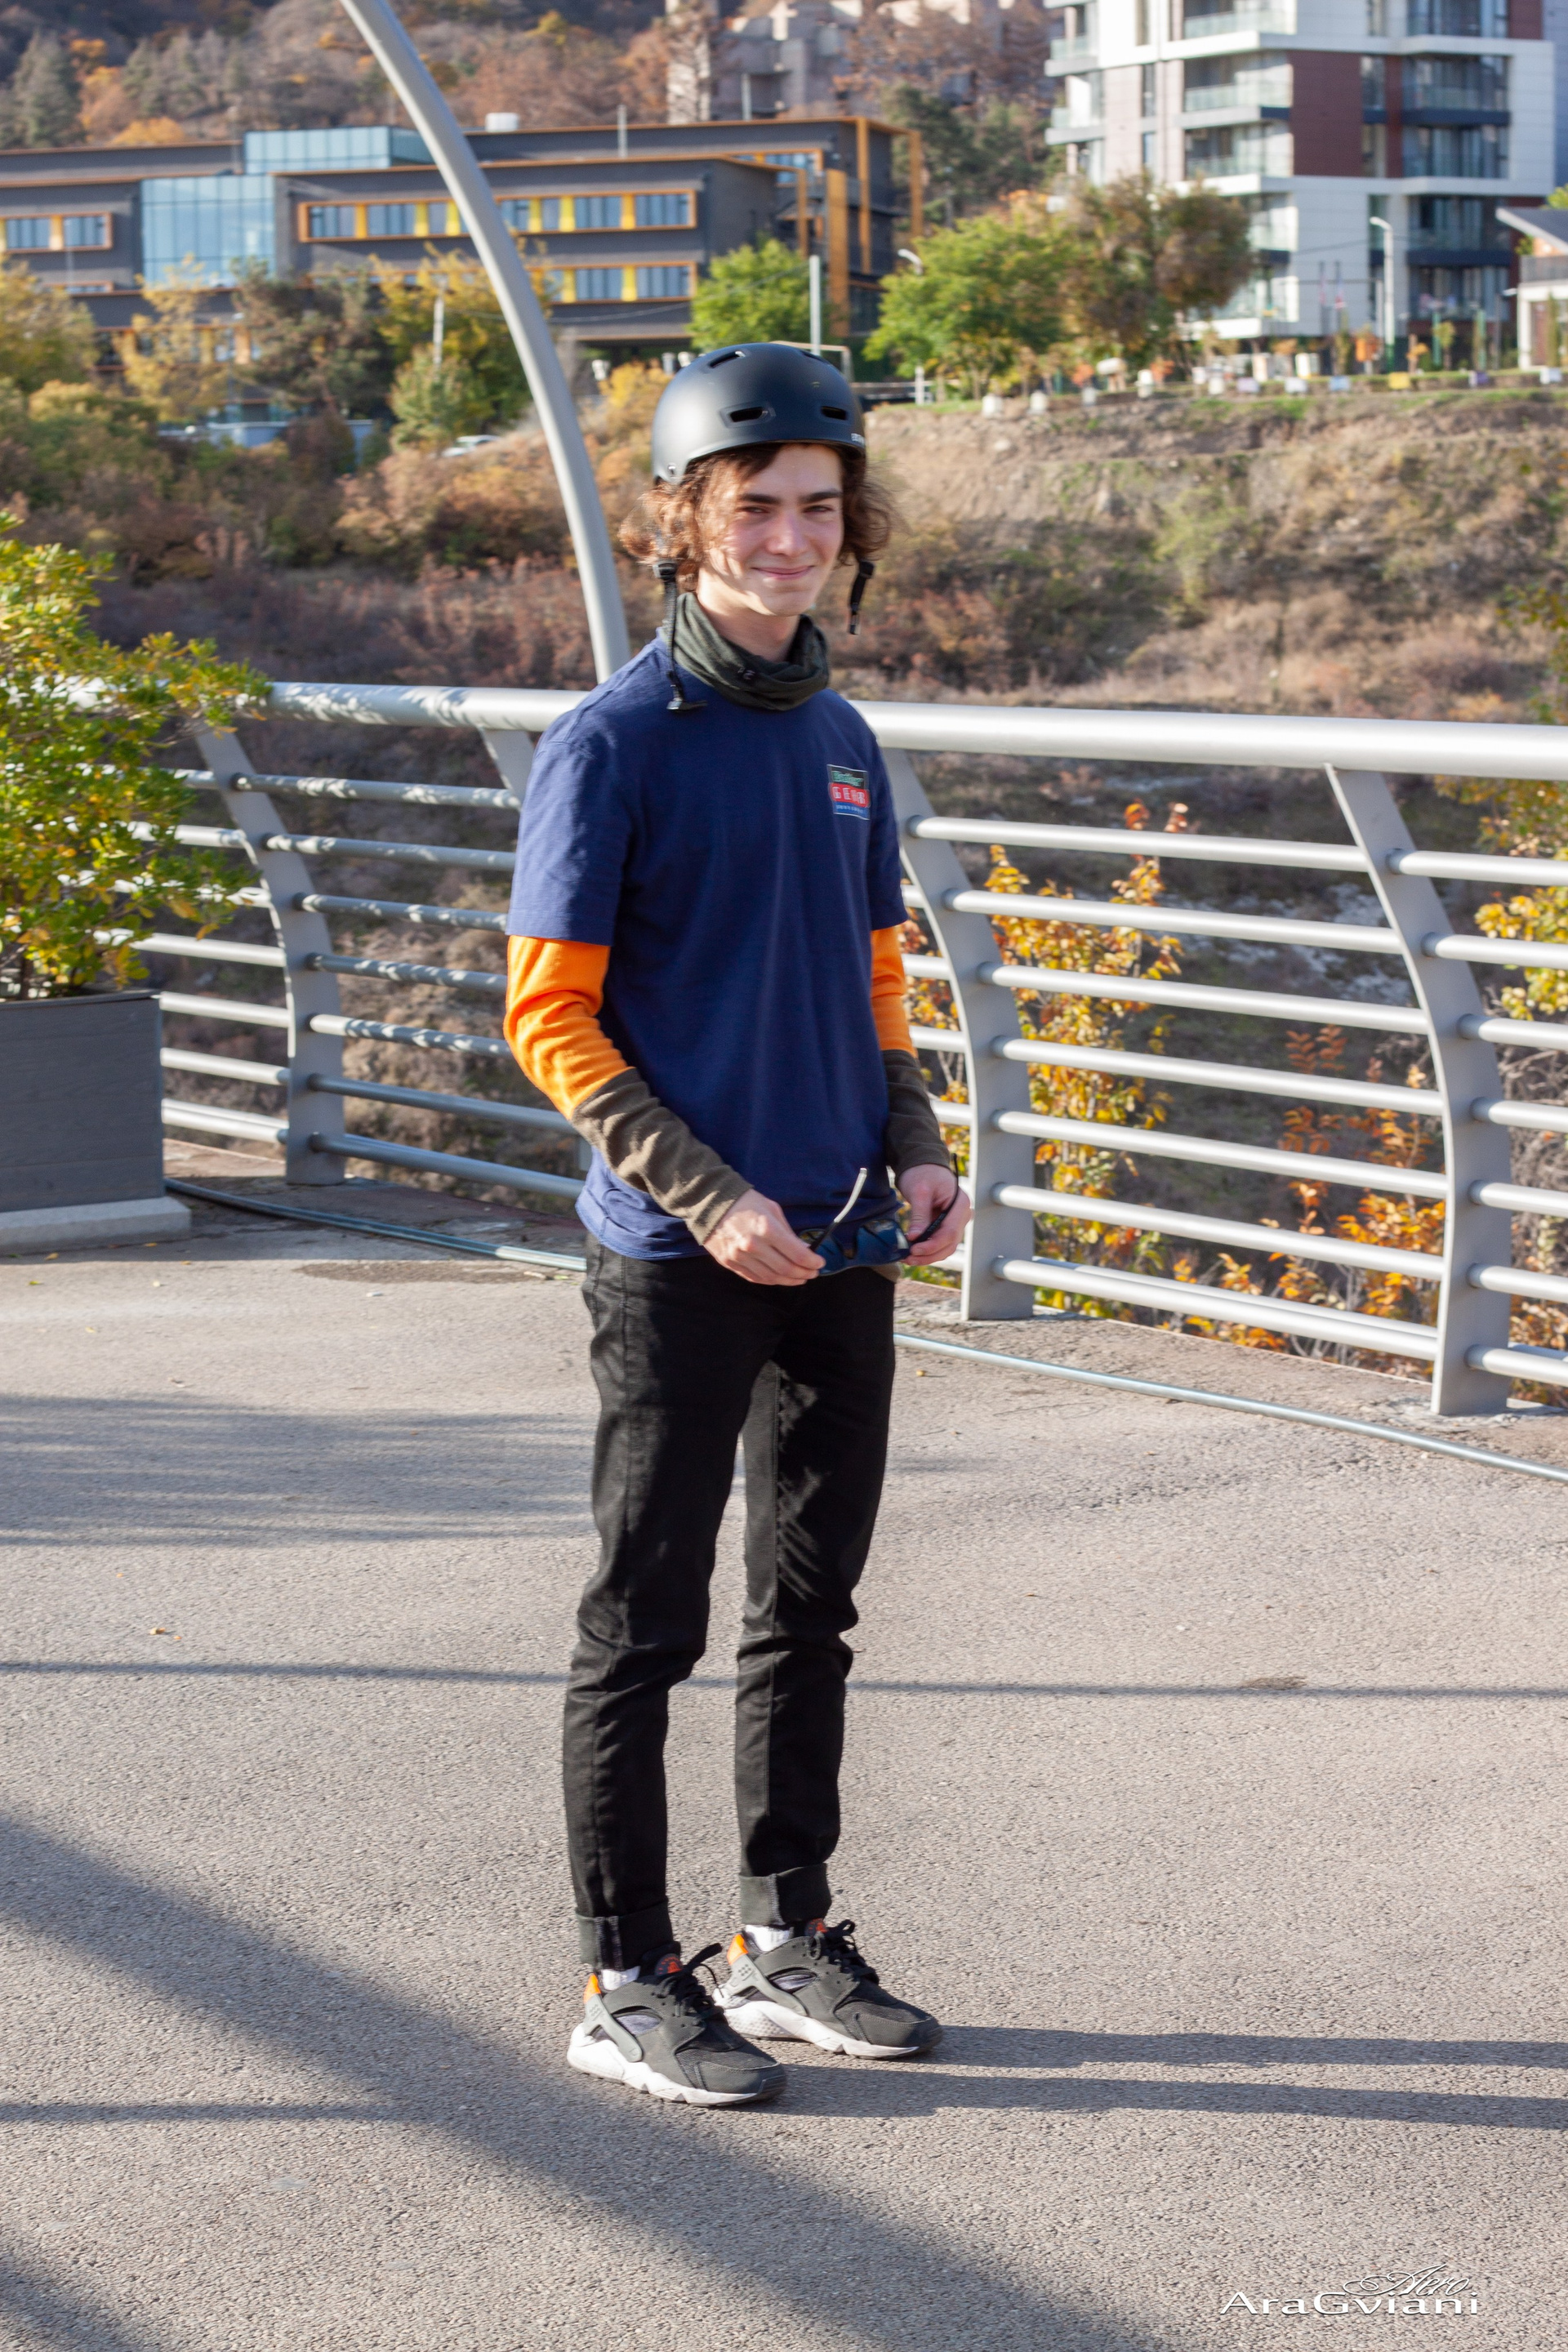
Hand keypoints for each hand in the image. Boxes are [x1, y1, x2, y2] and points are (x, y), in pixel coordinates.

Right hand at [705, 1188, 823, 1285]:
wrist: (710, 1204)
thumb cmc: (745, 1202)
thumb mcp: (772, 1209)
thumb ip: (788, 1232)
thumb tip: (803, 1249)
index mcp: (767, 1229)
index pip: (797, 1254)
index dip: (812, 1262)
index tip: (819, 1263)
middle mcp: (753, 1246)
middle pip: (786, 1269)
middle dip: (804, 1273)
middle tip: (812, 1273)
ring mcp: (740, 1257)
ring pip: (771, 1277)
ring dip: (789, 1280)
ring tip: (800, 1278)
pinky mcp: (730, 1263)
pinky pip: (755, 1278)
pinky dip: (770, 1281)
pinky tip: (780, 1278)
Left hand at [900, 1164, 971, 1265]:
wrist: (923, 1166)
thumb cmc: (923, 1173)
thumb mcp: (919, 1191)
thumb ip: (919, 1215)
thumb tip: (915, 1238)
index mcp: (960, 1204)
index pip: (950, 1232)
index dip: (932, 1245)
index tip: (913, 1249)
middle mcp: (962, 1215)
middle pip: (949, 1243)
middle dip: (929, 1254)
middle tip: (908, 1258)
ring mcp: (956, 1221)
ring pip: (945, 1247)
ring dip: (928, 1256)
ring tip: (908, 1258)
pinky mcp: (947, 1225)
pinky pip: (940, 1242)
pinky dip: (927, 1250)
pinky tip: (913, 1252)